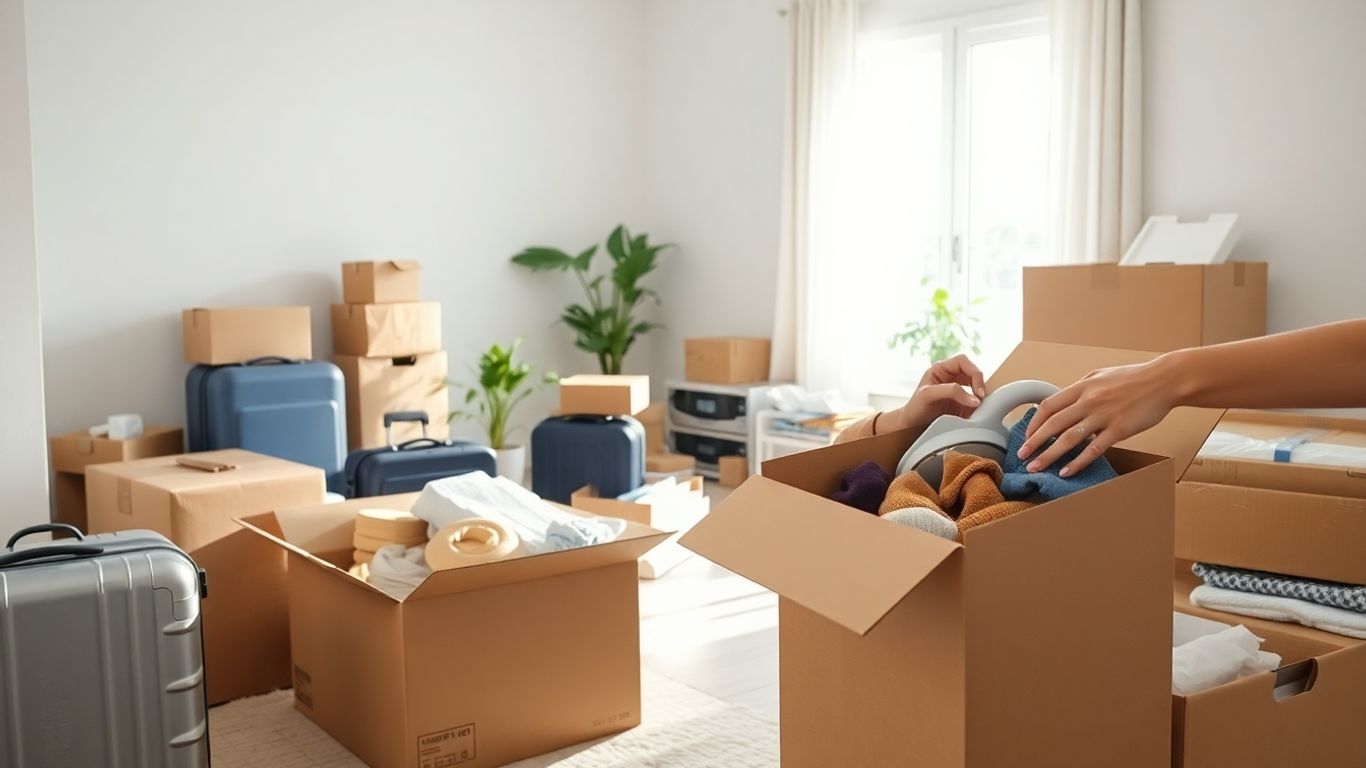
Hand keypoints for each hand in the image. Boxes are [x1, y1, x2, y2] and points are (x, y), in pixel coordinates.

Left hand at [890, 355, 986, 430]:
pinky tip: (972, 413)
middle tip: (980, 399)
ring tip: (977, 407)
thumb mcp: (929, 395)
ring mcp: (955, 389)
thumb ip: (951, 392)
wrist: (911, 426)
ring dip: (979, 395)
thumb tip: (974, 399)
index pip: (963, 361)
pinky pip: (974, 400)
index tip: (977, 390)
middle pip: (972, 372)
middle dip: (979, 385)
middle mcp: (949, 376)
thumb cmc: (915, 408)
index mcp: (940, 369)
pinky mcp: (959, 402)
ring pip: (975, 386)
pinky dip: (976, 406)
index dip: (974, 372)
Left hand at [1015, 356, 1178, 476]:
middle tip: (1022, 456)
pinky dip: (1078, 462)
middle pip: (1054, 424)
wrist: (1165, 380)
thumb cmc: (1134, 379)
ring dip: (1049, 455)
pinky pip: (1094, 449)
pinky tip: (1067, 472)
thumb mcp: (1101, 376)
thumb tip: (1065, 402)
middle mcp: (1090, 400)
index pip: (1050, 405)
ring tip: (1036, 467)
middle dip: (1034, 442)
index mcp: (1083, 386)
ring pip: (1069, 438)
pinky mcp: (1120, 429)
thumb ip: (1082, 389)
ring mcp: (1104, 415)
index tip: (1027, 435)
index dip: (1035, 422)